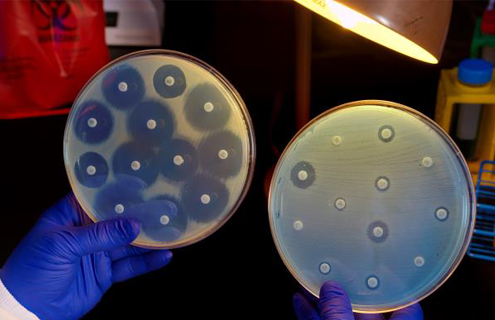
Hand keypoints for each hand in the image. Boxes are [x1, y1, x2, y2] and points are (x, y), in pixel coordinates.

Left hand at [0, 193, 172, 319]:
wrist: (28, 310)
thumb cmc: (32, 270)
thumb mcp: (62, 245)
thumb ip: (99, 235)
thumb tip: (132, 225)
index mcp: (70, 215)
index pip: (98, 197)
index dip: (119, 190)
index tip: (143, 184)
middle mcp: (87, 231)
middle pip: (119, 220)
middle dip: (141, 215)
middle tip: (164, 208)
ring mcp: (98, 253)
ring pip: (129, 243)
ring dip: (149, 239)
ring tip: (170, 232)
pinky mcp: (106, 274)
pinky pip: (130, 265)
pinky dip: (147, 262)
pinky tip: (163, 256)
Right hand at [293, 281, 422, 319]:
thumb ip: (338, 313)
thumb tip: (331, 290)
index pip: (406, 307)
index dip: (394, 285)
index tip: (385, 266)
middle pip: (365, 309)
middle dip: (344, 288)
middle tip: (331, 269)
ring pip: (340, 316)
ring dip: (322, 300)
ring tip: (308, 281)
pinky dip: (311, 315)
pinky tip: (300, 302)